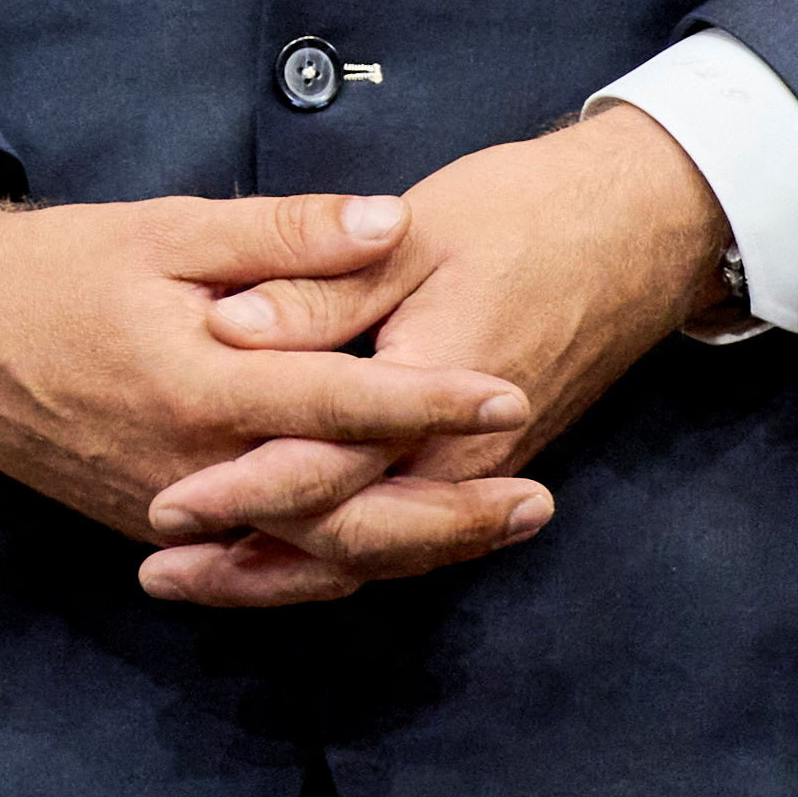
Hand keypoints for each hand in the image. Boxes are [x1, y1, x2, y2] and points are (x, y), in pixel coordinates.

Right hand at [0, 188, 531, 610]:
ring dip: (410, 551)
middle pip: (343, 517)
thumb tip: (389, 223)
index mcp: (200, 384)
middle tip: (539, 500)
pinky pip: (261, 566)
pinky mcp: (157, 529)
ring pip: (310, 557)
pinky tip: (394, 557)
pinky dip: (333, 569)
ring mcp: (173, 512)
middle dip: (449, 515)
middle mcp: (193, 468)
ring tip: (495, 528)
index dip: (432, 401)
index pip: (341, 405)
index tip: (511, 391)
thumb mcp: (166, 228)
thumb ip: (284, 234)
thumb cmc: (56, 270)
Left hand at [142, 107, 733, 609]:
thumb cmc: (528, 215)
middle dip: (250, 564)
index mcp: (438, 398)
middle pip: (349, 542)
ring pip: (376, 553)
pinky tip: (279, 555)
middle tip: (158, 569)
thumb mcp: (417, 233)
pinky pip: (403, 535)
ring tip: (196, 580)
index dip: (242, 492)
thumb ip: (323, 288)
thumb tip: (230, 326)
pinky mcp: (478, 468)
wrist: (639, 229)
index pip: (329, 471)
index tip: (168, 504)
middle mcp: (461, 458)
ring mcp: (475, 472)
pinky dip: (336, 556)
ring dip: (286, 574)